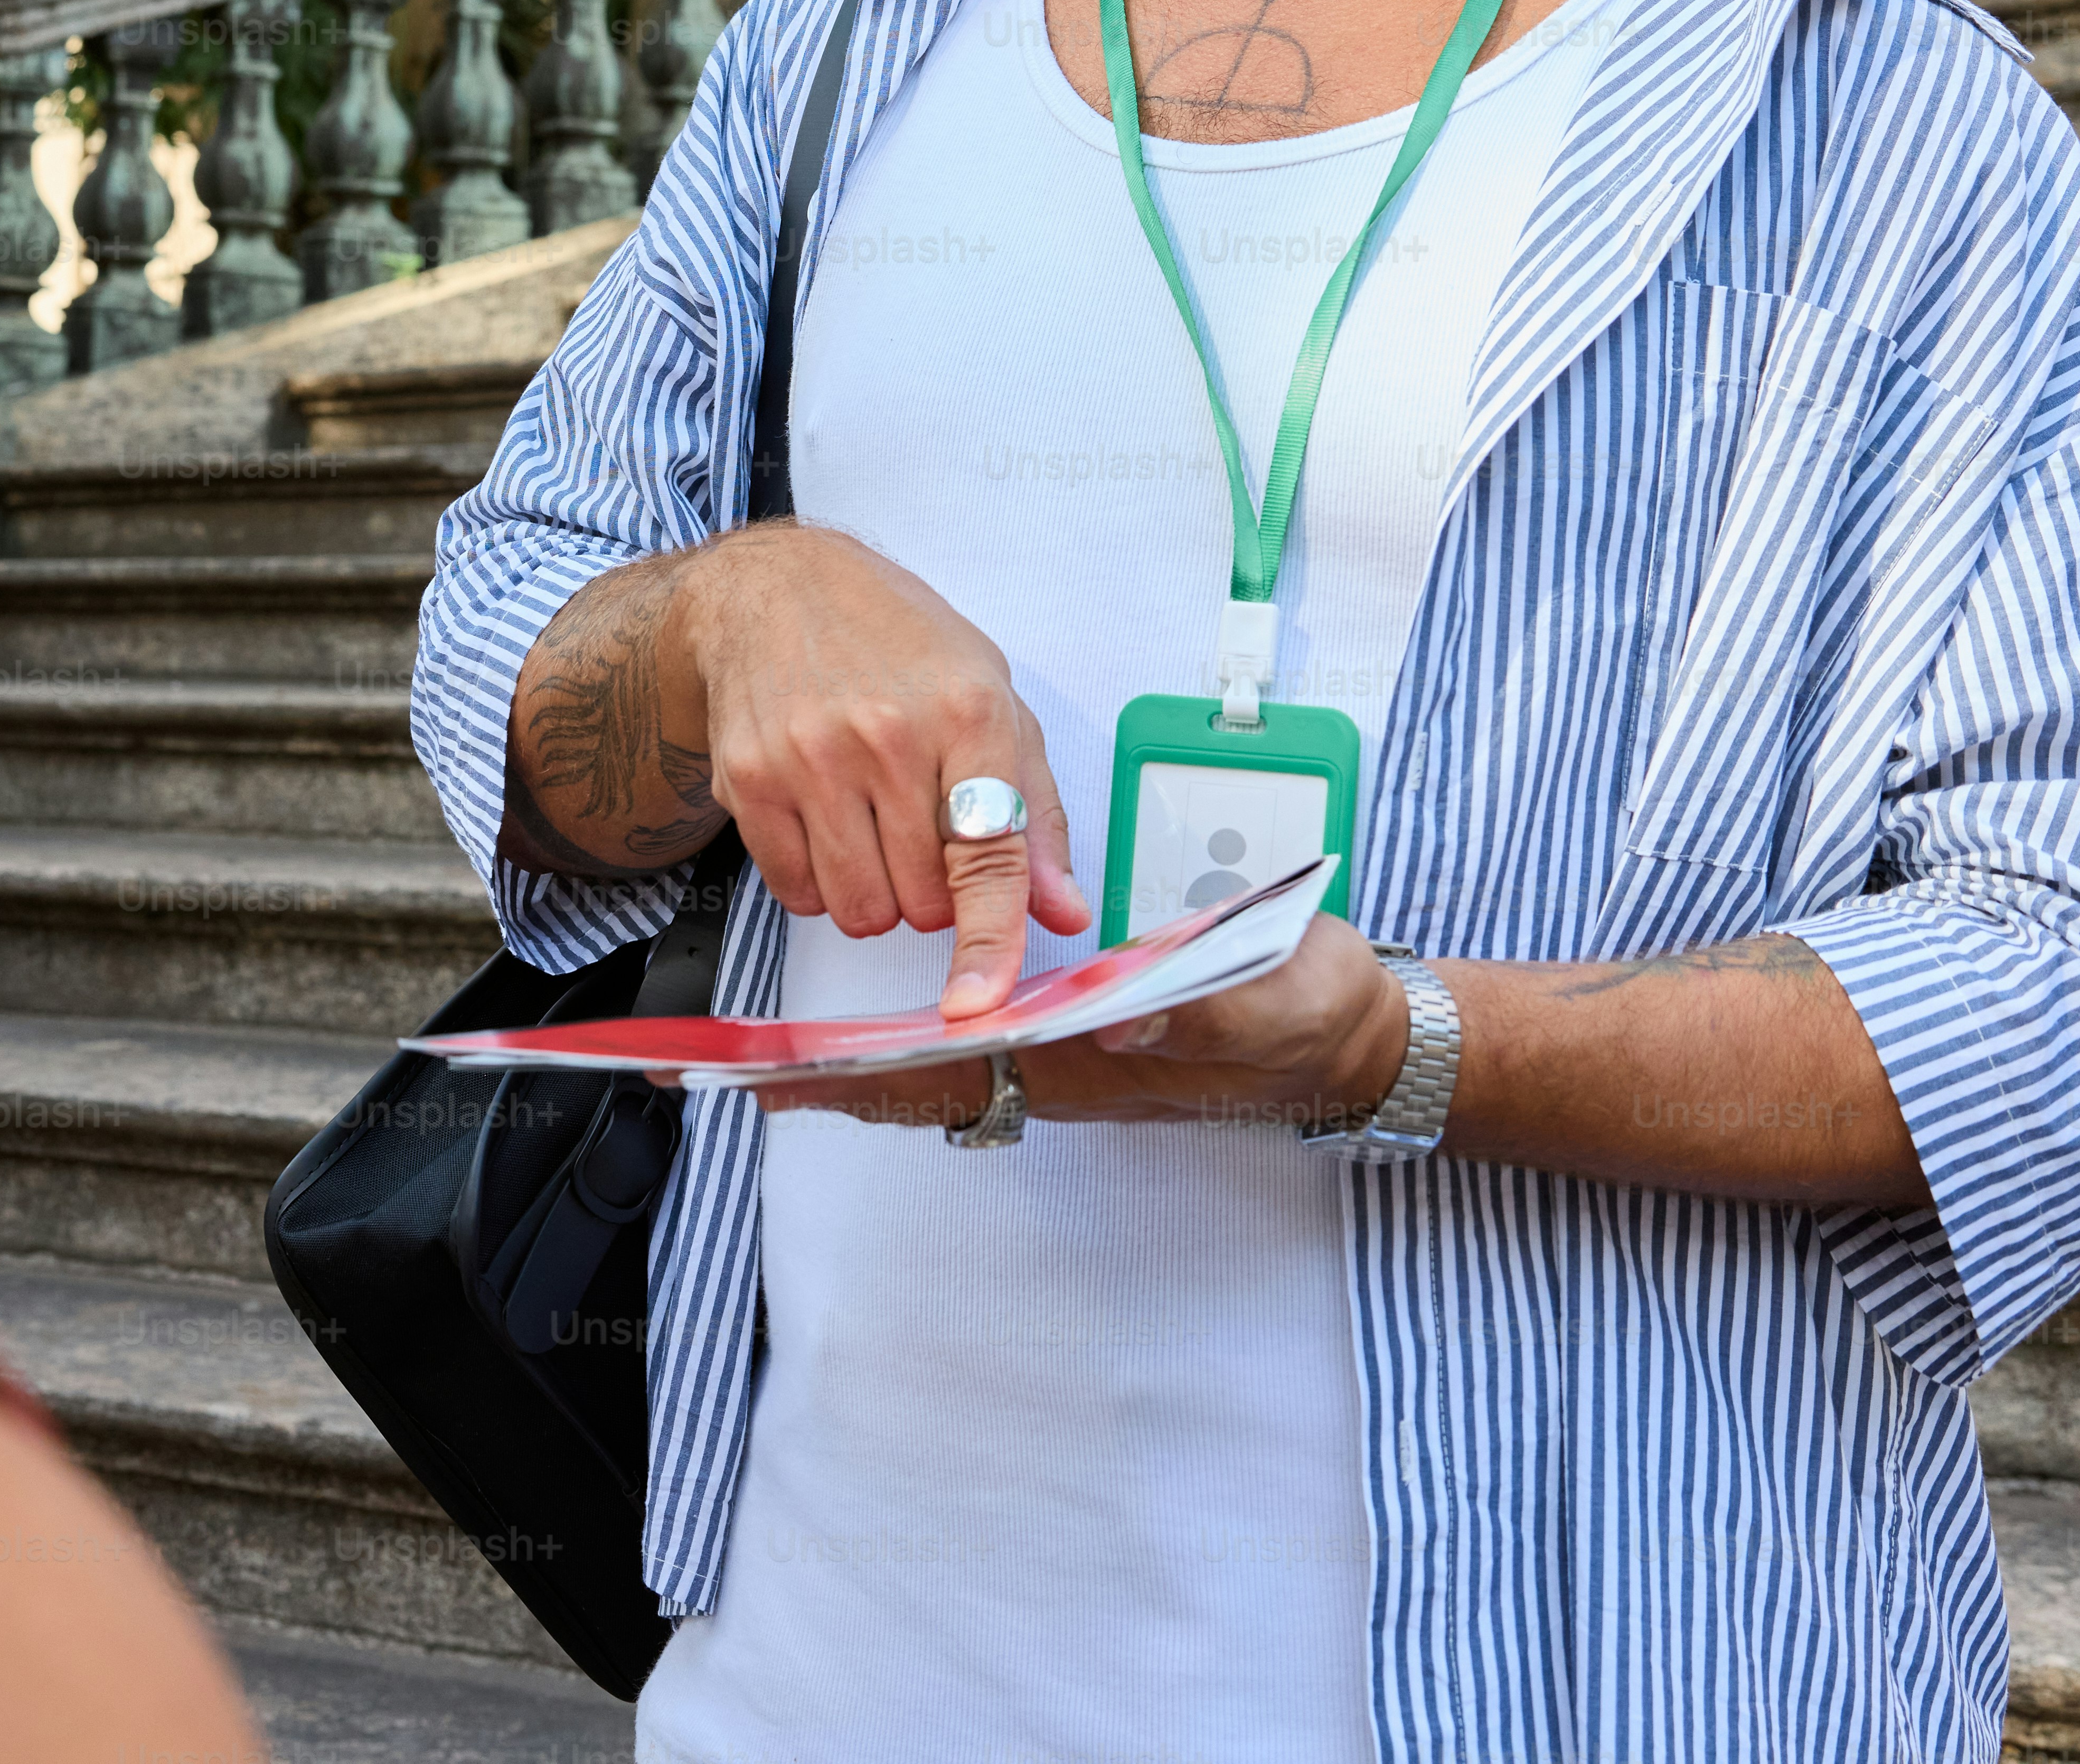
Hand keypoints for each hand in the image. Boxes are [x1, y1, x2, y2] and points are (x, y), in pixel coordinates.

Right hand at [682, 525, 1096, 1013]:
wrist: (776, 588)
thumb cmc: (895, 641)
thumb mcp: (993, 699)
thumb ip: (1033, 813)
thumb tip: (1062, 910)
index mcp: (967, 712)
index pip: (988, 855)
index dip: (989, 941)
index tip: (979, 1002)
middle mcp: (887, 735)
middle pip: (924, 902)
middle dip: (935, 896)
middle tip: (923, 834)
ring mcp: (810, 758)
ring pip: (859, 910)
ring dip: (878, 897)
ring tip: (874, 825)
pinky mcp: (750, 779)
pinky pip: (797, 894)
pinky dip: (820, 884)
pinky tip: (826, 822)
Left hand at [756, 915, 1409, 1131]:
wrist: (1350, 1035)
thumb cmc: (1311, 1010)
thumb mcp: (1273, 994)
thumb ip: (1204, 1002)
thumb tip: (1118, 1012)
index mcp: (1094, 1061)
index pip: (956, 1069)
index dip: (865, 1074)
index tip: (782, 1078)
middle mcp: (1065, 1072)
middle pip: (924, 1085)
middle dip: (826, 1082)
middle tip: (728, 1078)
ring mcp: (1067, 1065)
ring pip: (940, 1076)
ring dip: (855, 1072)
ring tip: (768, 1071)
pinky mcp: (1079, 1045)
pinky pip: (973, 1058)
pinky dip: (909, 1055)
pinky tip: (872, 1052)